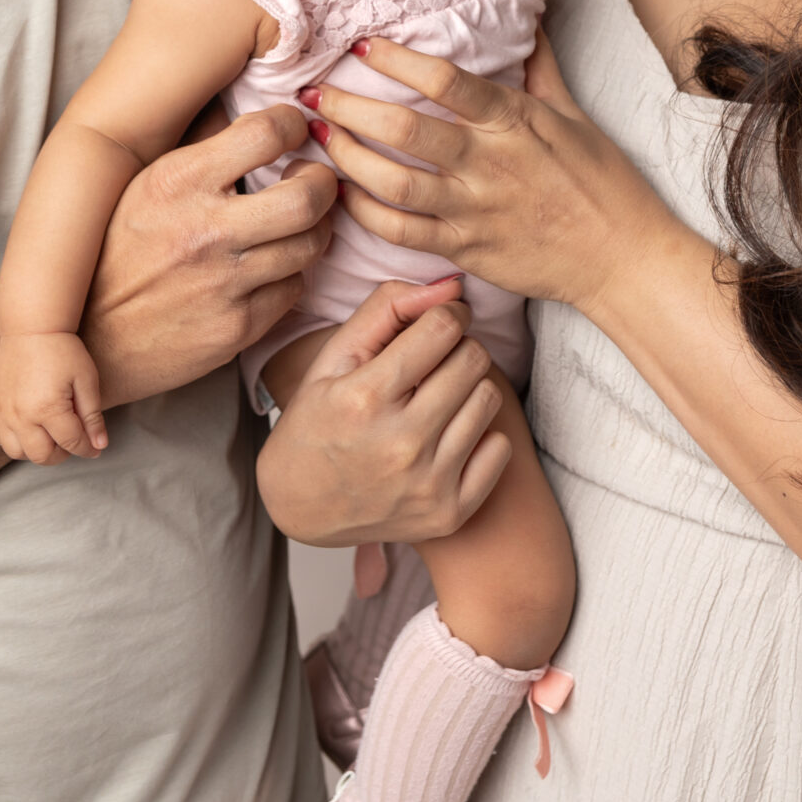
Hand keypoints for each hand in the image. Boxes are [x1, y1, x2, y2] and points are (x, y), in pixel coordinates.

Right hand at [0, 332, 108, 463]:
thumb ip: (92, 416)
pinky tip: (29, 428)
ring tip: (50, 434)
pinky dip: (15, 440)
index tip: (95, 448)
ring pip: (17, 453)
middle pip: (42, 456)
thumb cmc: (62, 350)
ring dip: (36, 451)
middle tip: (71, 440)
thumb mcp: (86, 380)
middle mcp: (20, 416)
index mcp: (47, 409)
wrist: (30, 328)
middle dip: (62, 454)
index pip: (71, 443)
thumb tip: (99, 446)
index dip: (87, 448)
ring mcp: (1, 413)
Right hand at [79, 105, 335, 407]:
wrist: (85, 342)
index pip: (264, 134)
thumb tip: (236, 102)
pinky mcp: (236, 329)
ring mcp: (223, 284)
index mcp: (177, 183)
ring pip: (310, 245)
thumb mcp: (138, 186)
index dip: (291, 125)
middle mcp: (204, 231)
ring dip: (313, 230)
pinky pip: (294, 290)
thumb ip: (193, 145)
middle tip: (315, 181)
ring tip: (298, 224)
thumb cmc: (113, 255)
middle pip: (307, 196)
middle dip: (324, 183)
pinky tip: (272, 268)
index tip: (293, 130)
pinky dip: (290, 275)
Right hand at [255, 278, 511, 545]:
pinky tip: (447, 436)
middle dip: (457, 349)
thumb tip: (450, 287)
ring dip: (468, 389)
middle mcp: (401, 443)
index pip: (442, 328)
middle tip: (433, 363)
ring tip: (437, 398)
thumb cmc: (317, 422)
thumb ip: (386, 308)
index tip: (438, 322)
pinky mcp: (449, 514)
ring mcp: (428, 483)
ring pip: (489, 399)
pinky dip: (480, 436)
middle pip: (473, 360)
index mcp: (366, 398)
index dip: (446, 314)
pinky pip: (501, 449)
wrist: (301, 508)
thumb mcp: (333, 358)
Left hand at [305, 34, 697, 311]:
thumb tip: (531, 18)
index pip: (445, 80)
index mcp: (514, 121)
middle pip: (403, 129)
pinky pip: (400, 232)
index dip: (397, 60)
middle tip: (313, 94)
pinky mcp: (465, 250)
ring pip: (391, 183)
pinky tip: (343, 194)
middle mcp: (488, 163)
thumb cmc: (601, 182)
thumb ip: (540, 68)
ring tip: (319, 137)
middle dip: (348, 107)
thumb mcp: (574, 115)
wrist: (622, 257)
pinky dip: (363, 212)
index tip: (362, 47)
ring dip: (347, 157)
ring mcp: (473, 210)